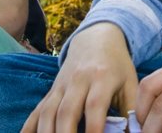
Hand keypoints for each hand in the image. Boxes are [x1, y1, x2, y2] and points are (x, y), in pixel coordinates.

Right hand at [22, 23, 136, 132]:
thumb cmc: (117, 65)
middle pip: (66, 110)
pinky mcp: (51, 91)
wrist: (96, 38)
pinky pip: (37, 110)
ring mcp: (61, 85)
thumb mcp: (131, 83)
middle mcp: (78, 80)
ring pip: (48, 111)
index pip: (95, 105)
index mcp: (102, 78)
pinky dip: (29, 127)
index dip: (95, 128)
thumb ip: (132, 111)